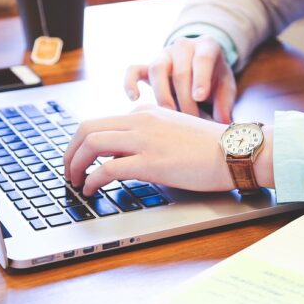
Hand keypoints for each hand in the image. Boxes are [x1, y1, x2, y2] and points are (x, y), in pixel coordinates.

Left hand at [64, 105, 243, 195]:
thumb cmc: (212, 148)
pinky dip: (92, 180)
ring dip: (75, 164)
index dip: (83, 143)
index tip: (80, 159)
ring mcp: (145, 140)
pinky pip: (107, 169)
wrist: (235, 151)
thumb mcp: (175, 131)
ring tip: (75, 182)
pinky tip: (91, 191)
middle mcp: (141, 121)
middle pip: (87, 128)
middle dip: (70, 151)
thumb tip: (129, 154)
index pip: (102, 122)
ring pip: (91, 144)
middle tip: (68, 170)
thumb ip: (151, 136)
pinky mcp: (150, 162)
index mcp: (146, 113)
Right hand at [124, 35, 235, 122]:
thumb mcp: (226, 87)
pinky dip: (130, 82)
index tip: (200, 97)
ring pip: (157, 69)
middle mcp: (183, 46)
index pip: (202, 58)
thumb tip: (223, 123)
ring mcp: (164, 55)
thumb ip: (225, 103)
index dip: (200, 78)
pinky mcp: (147, 66)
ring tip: (170, 116)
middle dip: (185, 99)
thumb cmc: (215, 79)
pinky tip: (134, 98)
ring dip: (163, 95)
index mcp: (207, 46)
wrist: (200, 66)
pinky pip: (133, 70)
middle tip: (191, 120)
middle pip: (180, 71)